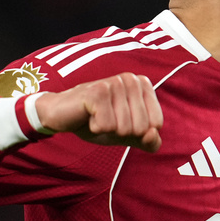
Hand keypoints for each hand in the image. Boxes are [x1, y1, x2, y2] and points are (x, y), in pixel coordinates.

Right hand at [34, 73, 163, 151]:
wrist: (63, 116)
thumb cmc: (99, 122)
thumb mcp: (129, 136)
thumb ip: (149, 141)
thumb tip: (152, 135)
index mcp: (143, 85)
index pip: (156, 123)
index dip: (137, 132)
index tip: (120, 121)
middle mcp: (131, 79)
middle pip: (141, 128)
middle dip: (121, 132)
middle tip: (106, 120)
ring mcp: (114, 83)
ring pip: (124, 128)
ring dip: (108, 130)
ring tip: (97, 117)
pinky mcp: (97, 92)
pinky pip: (107, 126)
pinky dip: (96, 128)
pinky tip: (88, 116)